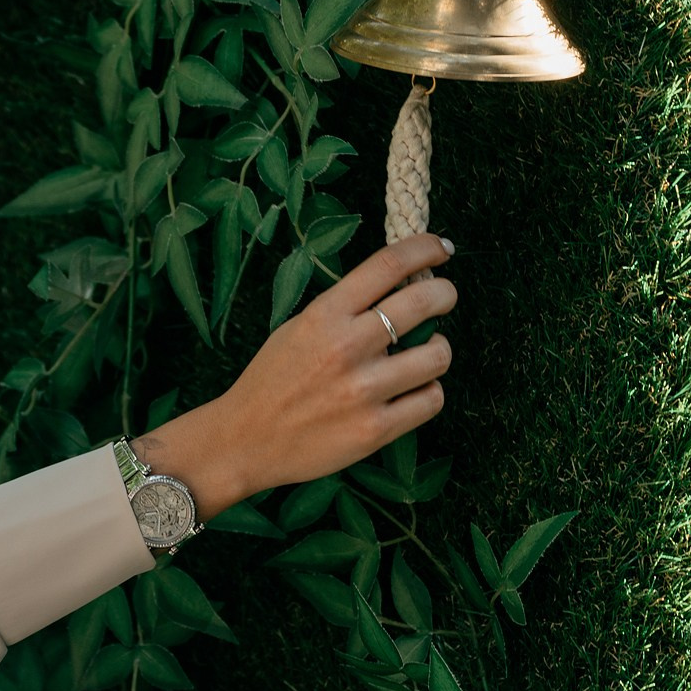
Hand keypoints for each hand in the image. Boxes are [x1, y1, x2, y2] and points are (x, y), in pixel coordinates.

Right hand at [129, 232, 456, 520]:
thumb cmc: (274, 379)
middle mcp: (346, 347)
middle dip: (446, 293)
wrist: (245, 441)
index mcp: (324, 314)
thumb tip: (402, 282)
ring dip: (439, 349)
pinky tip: (414, 390)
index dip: (425, 249)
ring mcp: (363, 391)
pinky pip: (431, 400)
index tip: (441, 248)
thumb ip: (346, 307)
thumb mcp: (300, 326)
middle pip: (424, 301)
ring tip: (426, 352)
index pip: (388, 264)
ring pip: (438, 355)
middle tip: (445, 297)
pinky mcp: (375, 430)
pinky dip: (429, 391)